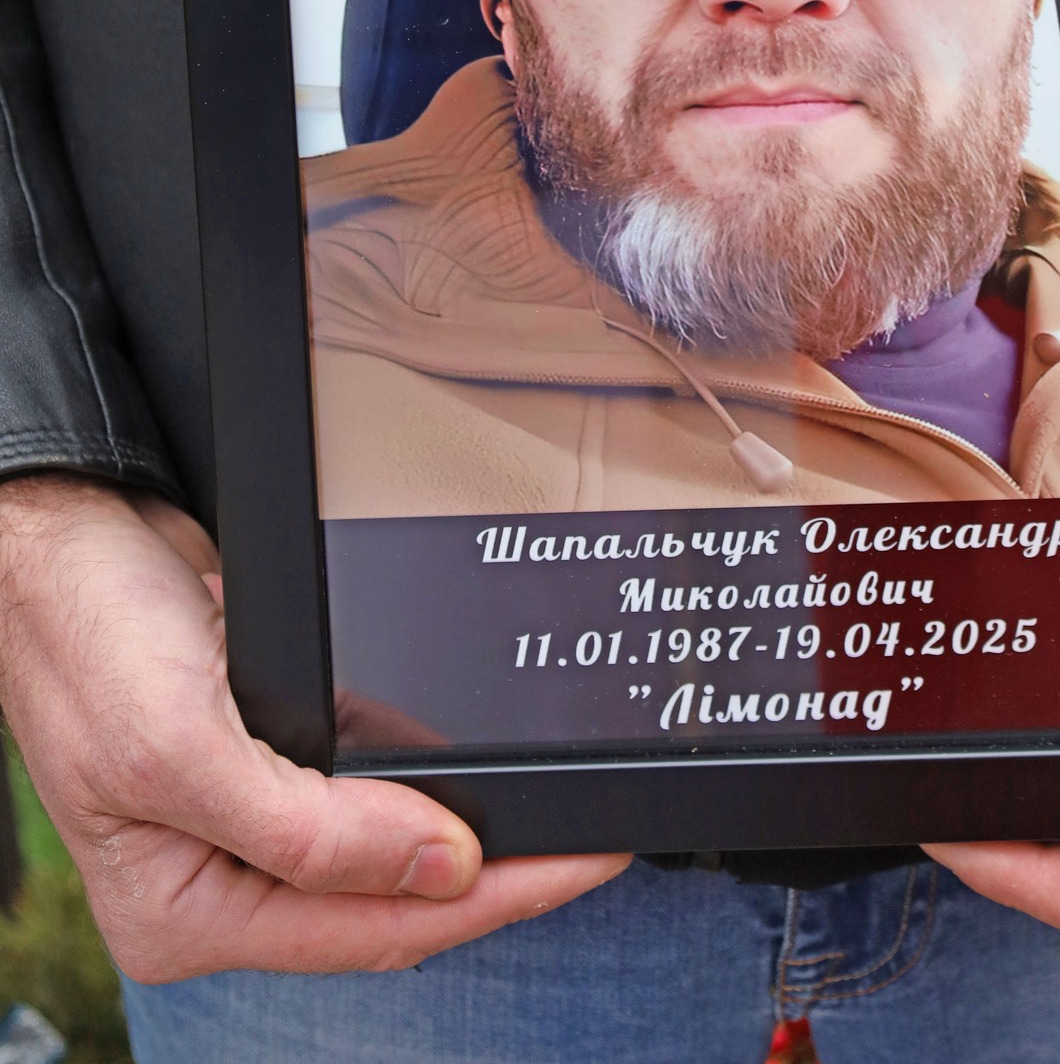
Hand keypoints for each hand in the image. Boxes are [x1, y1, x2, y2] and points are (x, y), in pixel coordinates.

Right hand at [0, 475, 626, 980]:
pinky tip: (474, 762)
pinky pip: (367, 782)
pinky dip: (424, 772)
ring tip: (558, 814)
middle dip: (495, 876)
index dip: (490, 900)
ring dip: (466, 830)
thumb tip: (440, 869)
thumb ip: (309, 830)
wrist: (65, 529)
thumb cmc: (86, 637)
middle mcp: (220, 881)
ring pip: (386, 849)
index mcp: (187, 914)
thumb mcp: (178, 748)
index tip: (581, 863)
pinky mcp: (269, 753)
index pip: (370, 931)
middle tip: (593, 839)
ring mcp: (247, 819)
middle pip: (388, 902)